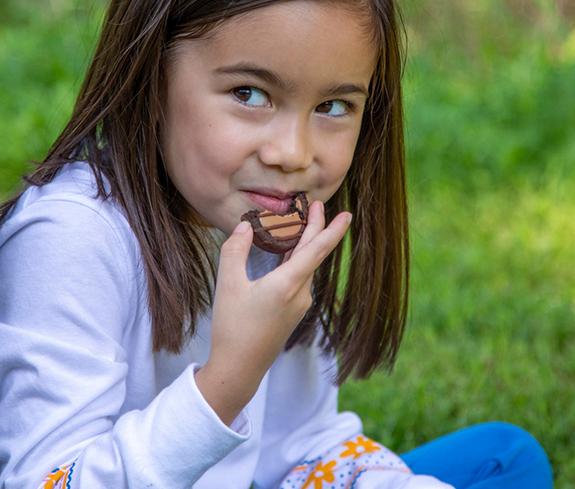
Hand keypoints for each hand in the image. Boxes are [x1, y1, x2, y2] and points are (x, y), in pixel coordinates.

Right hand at [195, 200, 350, 423]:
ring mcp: (298, 305)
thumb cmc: (233, 327)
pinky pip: (300, 279)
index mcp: (288, 284)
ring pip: (307, 267)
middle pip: (314, 255)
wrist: (239, 368)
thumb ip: (235, 250)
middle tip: (316, 206)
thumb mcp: (228, 284)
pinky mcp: (292, 313)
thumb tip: (245, 226)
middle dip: (317, 228)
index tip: (346, 214)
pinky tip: (288, 254)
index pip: (316, 250)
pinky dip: (297, 260)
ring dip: (306, 244)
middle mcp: (300, 294)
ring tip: (300, 224)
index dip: (332, 229)